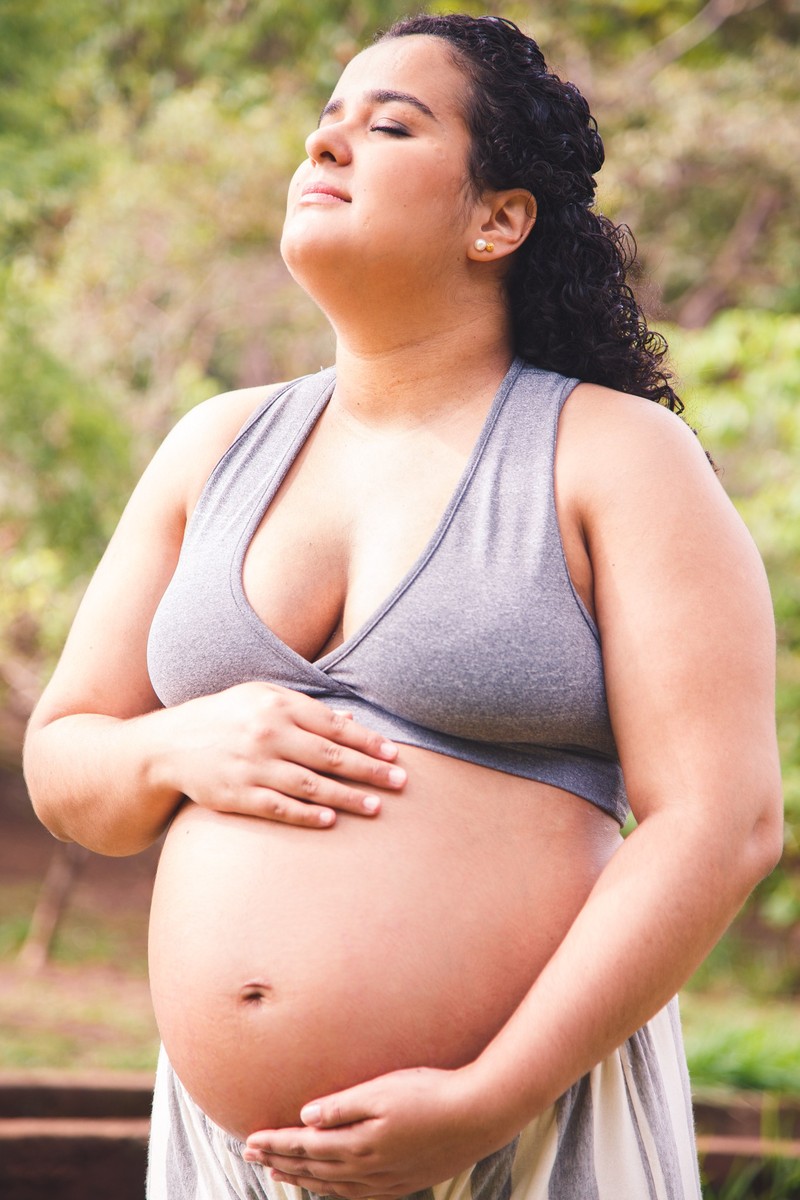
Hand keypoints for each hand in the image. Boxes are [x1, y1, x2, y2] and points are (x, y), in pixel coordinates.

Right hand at [159, 681, 405, 826]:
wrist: (168, 745)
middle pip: (329, 756)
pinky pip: (279, 808)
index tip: (394, 754)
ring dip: (347, 798)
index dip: (368, 741)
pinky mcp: (237, 795)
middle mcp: (267, 735)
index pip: (334, 726)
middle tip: (400, 783)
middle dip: (369, 770)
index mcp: (277, 706)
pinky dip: (307, 815)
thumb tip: (351, 719)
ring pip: (310, 786)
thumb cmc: (224, 716)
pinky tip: (331, 821)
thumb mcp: (260, 698)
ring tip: (376, 807)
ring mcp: (252, 766)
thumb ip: (304, 707)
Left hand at [243, 1065, 509, 1198]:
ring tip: (280, 1171)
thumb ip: (342, 1106)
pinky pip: (356, 1194)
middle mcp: (367, 1169)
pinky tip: (330, 1185)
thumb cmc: (430, 1093)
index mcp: (359, 1144)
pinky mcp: (402, 1182)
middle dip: (280, 1160)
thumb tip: (306, 1116)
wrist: (477, 1116)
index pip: (305, 1146)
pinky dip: (333, 1190)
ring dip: (303, 1177)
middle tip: (251, 1154)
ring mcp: (386, 1180)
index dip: (276, 1143)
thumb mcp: (382, 1090)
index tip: (249, 1139)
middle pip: (313, 1168)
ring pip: (332, 1185)